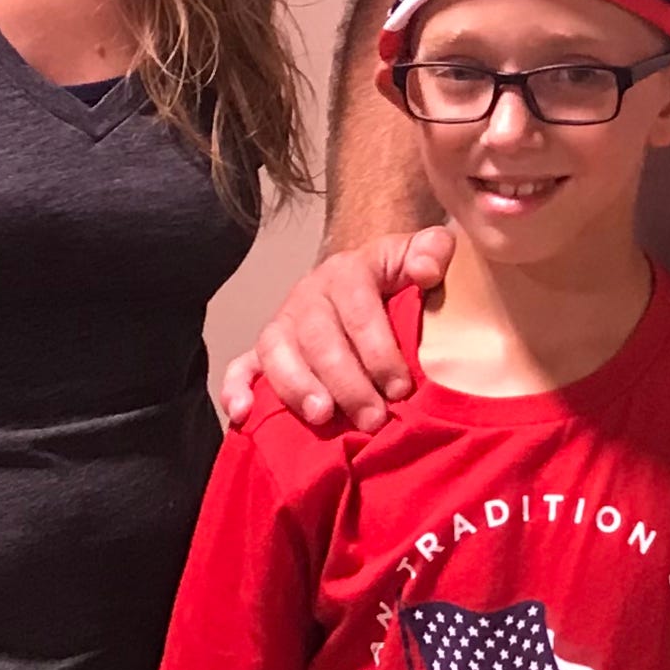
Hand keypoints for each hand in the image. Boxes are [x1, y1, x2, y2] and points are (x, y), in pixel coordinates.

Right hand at [217, 227, 451, 432]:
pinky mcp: (263, 349)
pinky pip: (241, 366)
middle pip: (319, 339)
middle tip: (372, 418)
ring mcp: (282, 322)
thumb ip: (433, 250)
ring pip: (278, 353)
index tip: (401, 388)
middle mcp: (308, 294)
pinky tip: (243, 414)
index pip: (359, 311)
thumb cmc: (399, 276)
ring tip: (322, 416)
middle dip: (347, 382)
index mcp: (347, 271)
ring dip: (297, 387)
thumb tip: (424, 270)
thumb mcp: (421, 253)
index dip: (379, 351)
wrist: (365, 277)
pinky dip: (236, 389)